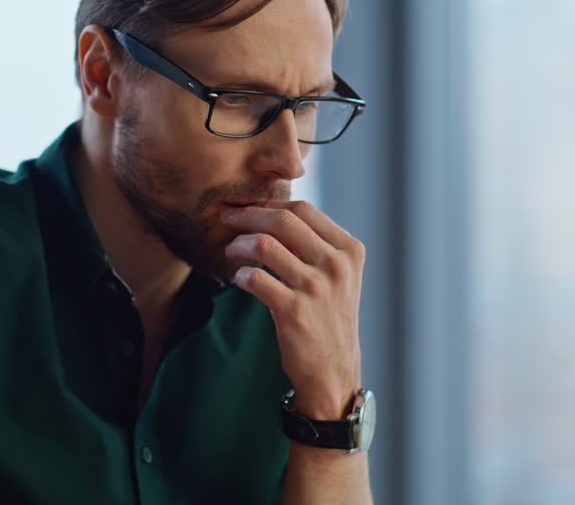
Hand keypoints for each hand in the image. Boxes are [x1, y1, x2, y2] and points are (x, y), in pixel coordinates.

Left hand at [221, 200, 364, 419]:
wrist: (333, 371)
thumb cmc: (328, 318)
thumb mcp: (337, 277)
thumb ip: (314, 245)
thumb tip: (270, 212)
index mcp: (349, 250)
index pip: (303, 209)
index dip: (268, 203)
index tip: (246, 207)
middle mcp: (336, 265)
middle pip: (283, 220)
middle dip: (247, 214)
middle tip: (226, 218)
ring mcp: (316, 288)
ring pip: (264, 244)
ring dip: (239, 244)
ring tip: (230, 251)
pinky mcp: (294, 311)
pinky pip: (255, 278)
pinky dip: (240, 275)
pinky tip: (239, 279)